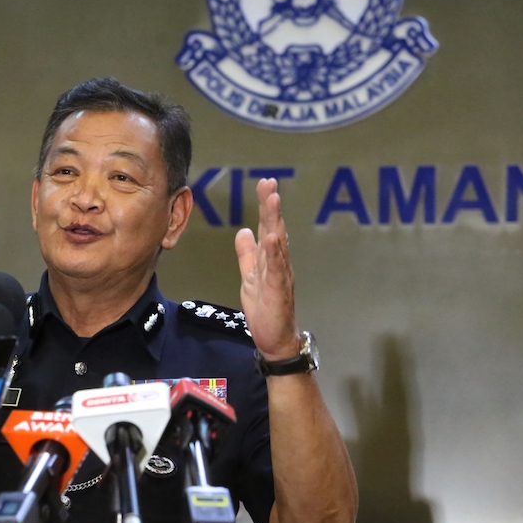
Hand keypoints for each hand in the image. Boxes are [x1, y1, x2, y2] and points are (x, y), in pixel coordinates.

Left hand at [235, 178, 299, 359]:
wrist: (275, 340)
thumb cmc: (266, 310)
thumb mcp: (250, 277)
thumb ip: (247, 255)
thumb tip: (243, 231)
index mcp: (270, 260)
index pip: (268, 227)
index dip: (266, 206)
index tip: (265, 184)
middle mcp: (279, 264)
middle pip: (275, 229)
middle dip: (271, 206)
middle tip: (269, 183)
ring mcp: (280, 276)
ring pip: (278, 244)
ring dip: (275, 222)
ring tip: (272, 201)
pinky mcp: (278, 291)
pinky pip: (276, 269)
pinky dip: (274, 252)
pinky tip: (271, 237)